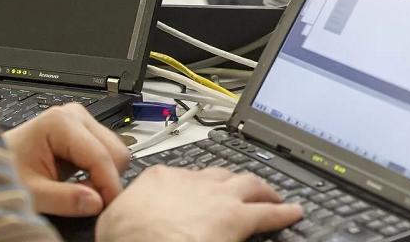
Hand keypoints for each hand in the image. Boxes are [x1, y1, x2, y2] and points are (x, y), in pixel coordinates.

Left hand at [3, 103, 129, 216]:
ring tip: (78, 192)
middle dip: (106, 180)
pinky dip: (99, 173)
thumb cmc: (3, 172)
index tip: (108, 208)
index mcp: (61, 122)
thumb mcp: (31, 192)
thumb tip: (96, 203)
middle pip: (115, 150)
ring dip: (103, 177)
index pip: (101, 155)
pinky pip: (107, 153)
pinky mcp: (84, 131)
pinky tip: (80, 183)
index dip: (108, 185)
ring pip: (115, 152)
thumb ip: (64, 199)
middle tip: (87, 202)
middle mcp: (75, 115)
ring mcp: (81, 121)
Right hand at [96, 166, 303, 241]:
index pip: (182, 176)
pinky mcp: (238, 217)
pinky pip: (269, 212)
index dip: (196, 186)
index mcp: (159, 180)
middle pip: (220, 175)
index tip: (200, 194)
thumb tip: (129, 219)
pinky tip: (293, 213)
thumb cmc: (126, 238)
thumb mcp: (115, 219)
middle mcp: (193, 181)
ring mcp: (218, 196)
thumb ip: (130, 210)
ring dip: (262, 190)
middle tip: (243, 191)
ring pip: (249, 185)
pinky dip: (283, 212)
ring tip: (272, 196)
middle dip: (233, 182)